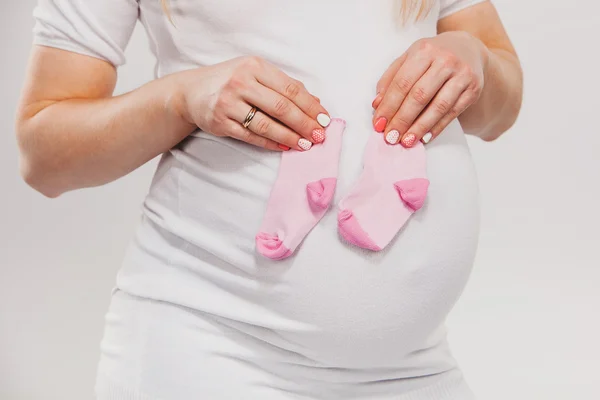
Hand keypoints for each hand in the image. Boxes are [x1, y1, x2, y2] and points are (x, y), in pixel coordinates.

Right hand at [174, 56, 329, 150]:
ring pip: (266, 124)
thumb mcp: (255, 73)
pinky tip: (284, 146)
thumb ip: (283, 86)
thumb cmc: (229, 81)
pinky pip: (251, 135)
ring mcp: (228, 103)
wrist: (191, 92)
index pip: (290, 88)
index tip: (324, 119)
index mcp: (254, 66)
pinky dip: (270, 142)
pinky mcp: (220, 122)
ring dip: (289, 137)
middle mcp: (240, 82)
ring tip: (305, 145)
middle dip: (304, 123)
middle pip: (281, 107)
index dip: (310, 106)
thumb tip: (315, 103)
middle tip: (318, 136)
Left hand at [372, 31, 486, 146]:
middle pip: (419, 95)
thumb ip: (390, 79)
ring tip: (406, 141)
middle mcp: (445, 60)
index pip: (402, 83)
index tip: (378, 124)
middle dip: (402, 119)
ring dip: (420, 127)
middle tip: (390, 137)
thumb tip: (377, 104)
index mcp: (424, 51)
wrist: (467, 48)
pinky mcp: (473, 89)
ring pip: (438, 106)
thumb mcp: (409, 59)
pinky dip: (437, 127)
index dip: (389, 106)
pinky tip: (425, 138)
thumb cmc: (432, 57)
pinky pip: (453, 113)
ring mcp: (462, 74)